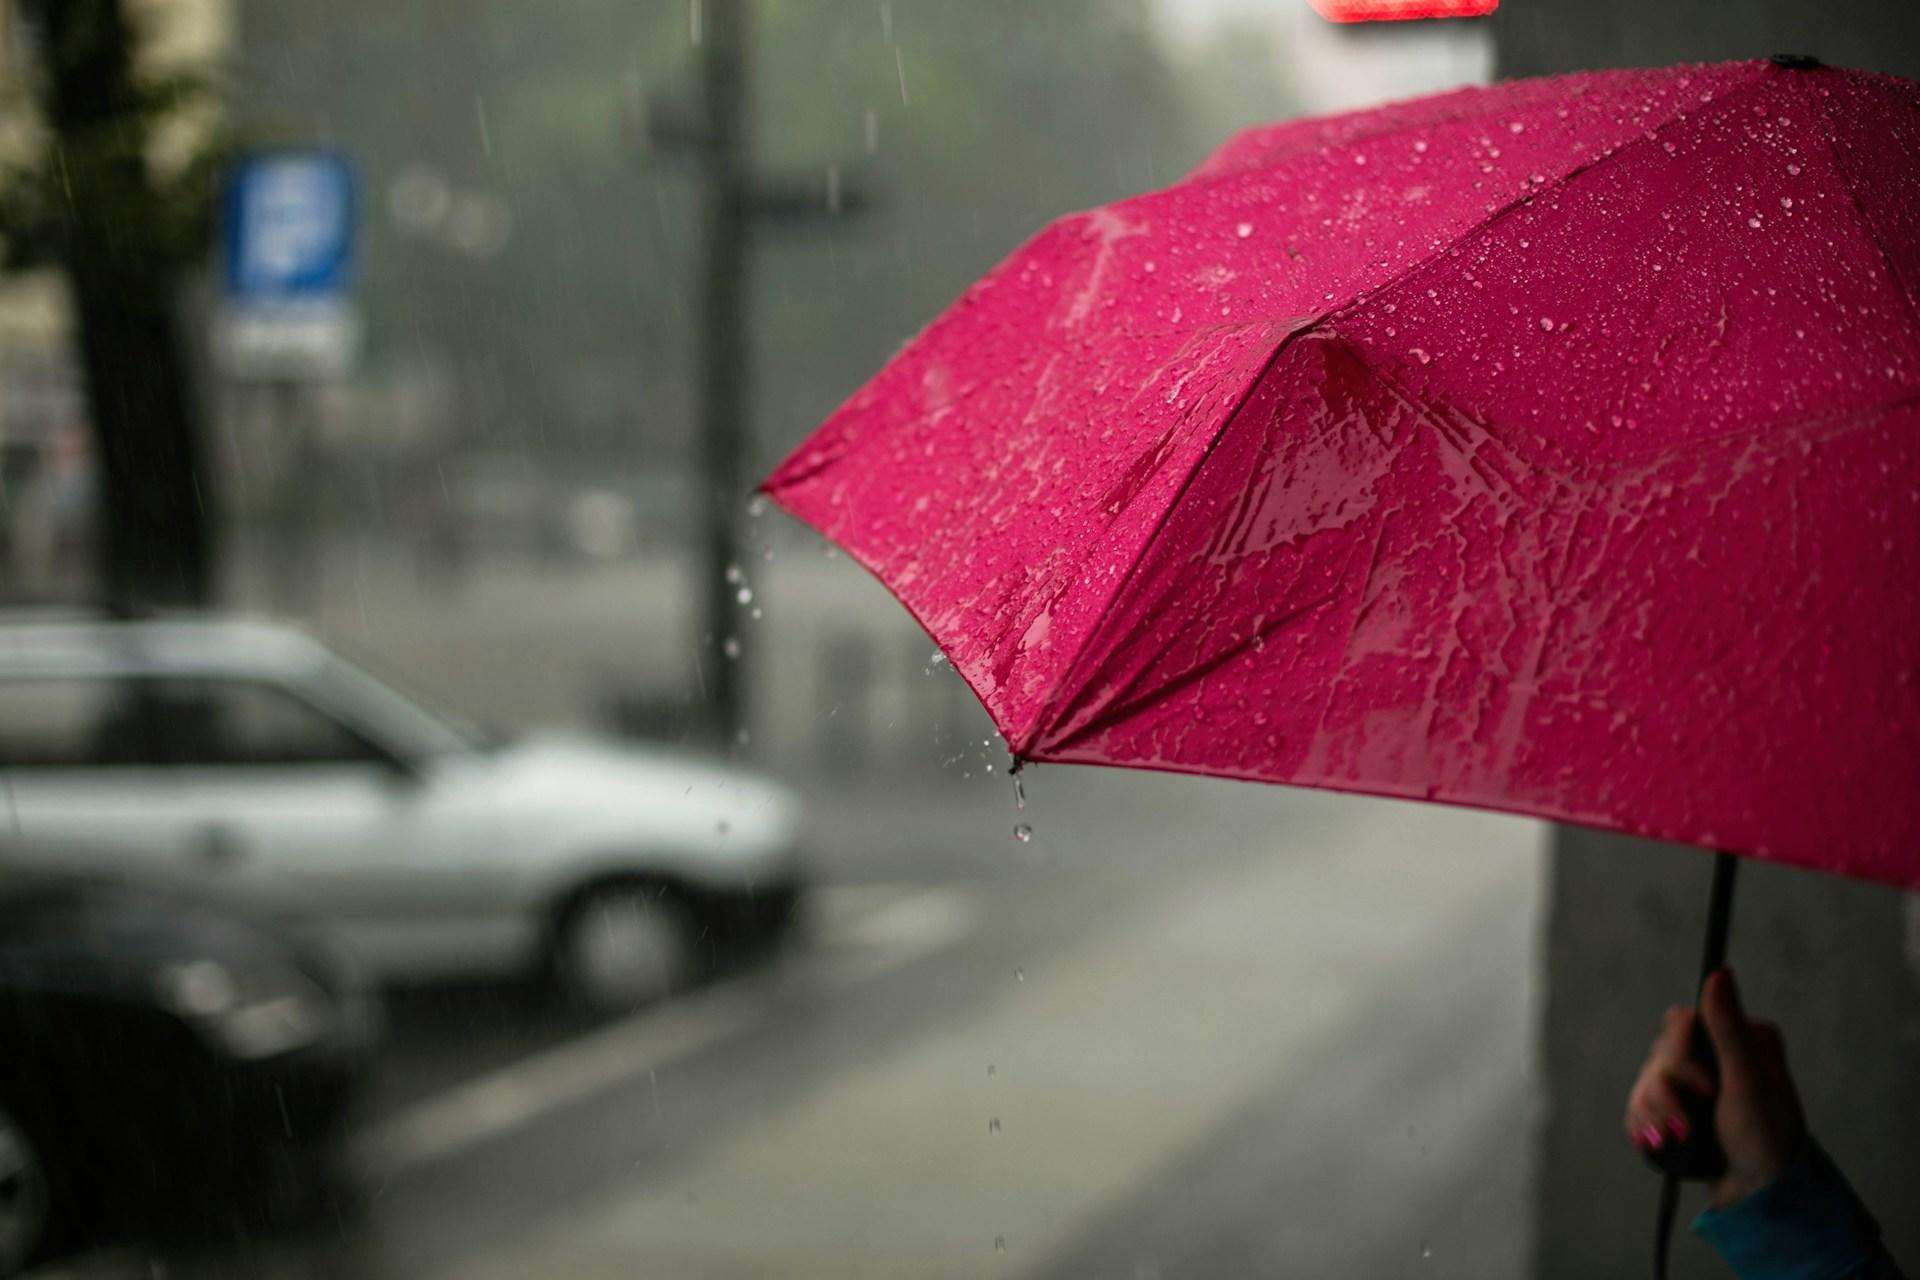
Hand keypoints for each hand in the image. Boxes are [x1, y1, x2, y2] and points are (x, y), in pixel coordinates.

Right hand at [1624, 968, 1805, 1206]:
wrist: (1759, 1197)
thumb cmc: (1766, 1141)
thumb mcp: (1748, 1084)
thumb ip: (1728, 1030)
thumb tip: (1719, 973)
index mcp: (1740, 1038)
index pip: (1679, 1022)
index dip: (1680, 1058)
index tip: (1705, 1089)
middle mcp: (1716, 1054)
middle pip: (1659, 1054)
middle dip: (1665, 1095)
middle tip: (1688, 1125)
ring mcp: (1696, 1082)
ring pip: (1645, 1080)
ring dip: (1654, 1114)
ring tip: (1676, 1140)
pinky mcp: (1680, 1107)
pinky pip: (1640, 1103)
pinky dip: (1644, 1124)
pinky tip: (1659, 1141)